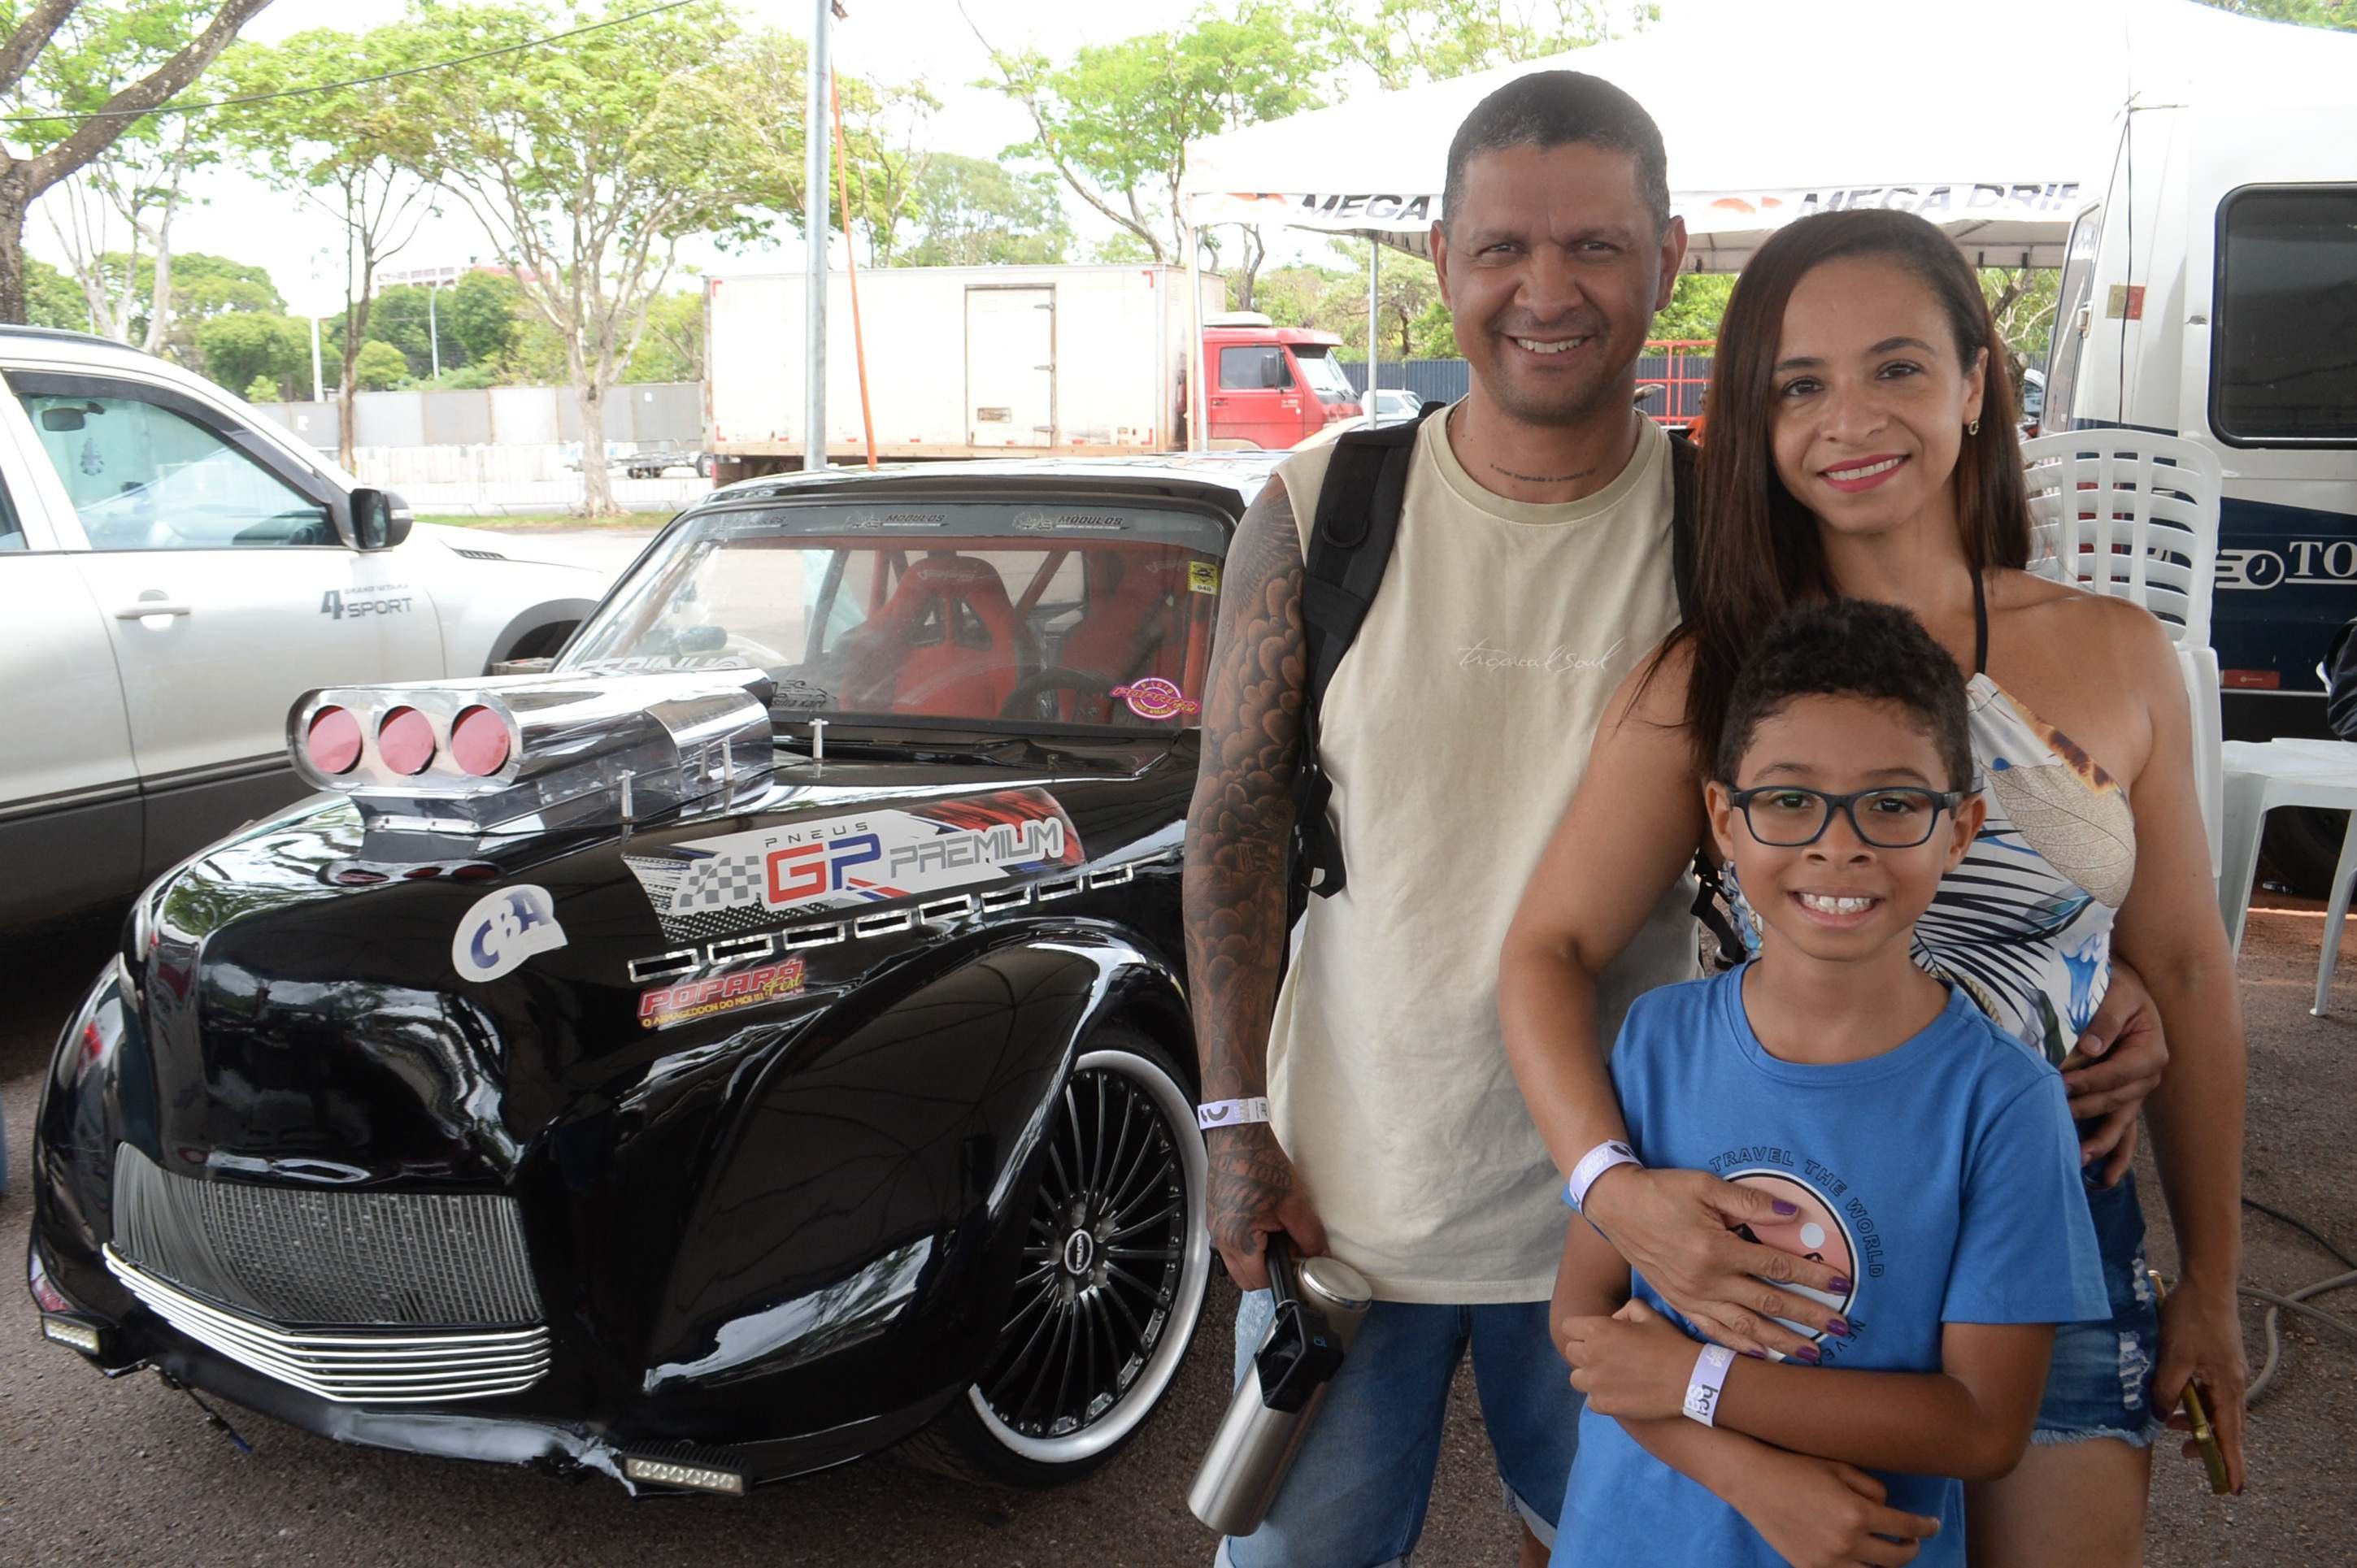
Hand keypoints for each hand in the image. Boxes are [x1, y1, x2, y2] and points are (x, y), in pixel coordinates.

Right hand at [1206, 1122, 1326, 1291]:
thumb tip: (1318, 1255)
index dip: (1283, 1275)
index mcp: (1239, 1241)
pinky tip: (1262, 1220)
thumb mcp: (1294, 1203)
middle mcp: (1221, 1239)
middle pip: (1245, 1278)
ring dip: (1256, 1257)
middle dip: (1267, 1271)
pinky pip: (1230, 1243)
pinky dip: (1246, 1241)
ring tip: (1275, 1231)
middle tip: (1287, 1249)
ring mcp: (1215, 1228)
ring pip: (1236, 1262)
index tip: (1296, 1261)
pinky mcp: (1215, 1216)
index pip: (1261, 1281)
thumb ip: (1309, 1236)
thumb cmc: (1260, 1164)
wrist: (1237, 1136)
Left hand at [1560, 1298, 1705, 1419]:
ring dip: (1589, 1376)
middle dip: (1585, 1352)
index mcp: (1598, 1330)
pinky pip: (1591, 1400)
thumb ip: (1625, 1310)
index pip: (1568, 1327)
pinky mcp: (1604, 1405)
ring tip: (1610, 1376)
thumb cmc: (1669, 1343)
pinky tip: (1618, 1393)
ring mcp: (1595, 1383)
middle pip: (1571, 1352)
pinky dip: (1601, 1398)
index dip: (1581, 1330)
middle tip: (1607, 1356)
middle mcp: (1590, 1355)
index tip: (1595, 1335)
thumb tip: (1613, 1320)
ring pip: (1577, 1378)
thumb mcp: (1648, 1314)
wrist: (1689, 1379)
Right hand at [1582, 1166, 1846, 1357]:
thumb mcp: (1705, 1185)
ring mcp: (1693, 1297)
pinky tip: (1763, 1355)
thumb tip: (1792, 1214)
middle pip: (1769, 1304)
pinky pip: (1714, 1331)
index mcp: (1716, 1249)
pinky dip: (1740, 1346)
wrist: (1616, 1207)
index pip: (1776, 1266)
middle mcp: (1707, 1280)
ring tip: (1813, 1353)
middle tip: (1844, 1329)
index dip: (1812, 1276)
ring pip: (1746, 1327)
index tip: (1841, 1283)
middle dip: (1810, 1317)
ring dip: (1782, 1341)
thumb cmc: (1663, 1191)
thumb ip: (1749, 1203)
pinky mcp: (1680, 1304)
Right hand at [1730, 1447, 1940, 1567]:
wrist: (1752, 1481)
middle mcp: (1846, 1543)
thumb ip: (1872, 1488)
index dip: (1927, 1527)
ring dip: (1886, 1563)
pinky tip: (1859, 1559)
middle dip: (1911, 1547)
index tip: (1933, 1524)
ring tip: (1886, 1550)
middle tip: (1912, 1539)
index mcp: (1857, 1513)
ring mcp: (1827, 1560)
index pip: (1907, 1527)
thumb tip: (1887, 1508)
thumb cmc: (1796, 1466)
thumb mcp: (1840, 1466)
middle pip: (1897, 1557)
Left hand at [2064, 958, 2168, 1186]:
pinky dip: (2115, 1156)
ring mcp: (2136, 1093)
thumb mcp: (2116, 992)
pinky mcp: (2124, 1100)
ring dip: (2101, 1145)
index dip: (2090, 1081)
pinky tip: (2102, 1179)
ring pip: (2120, 1124)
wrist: (2123, 988)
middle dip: (2085, 1110)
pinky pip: (2124, 1132)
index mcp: (2150, 1052)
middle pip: (2114, 1101)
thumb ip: (2105, 1018)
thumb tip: (2088, 1048)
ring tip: (2079, 1161)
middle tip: (2054, 1117)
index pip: (2117, 1074)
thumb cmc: (2117, 987)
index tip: (2061, 1084)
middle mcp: (2147, 1077)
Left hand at [2153, 1274, 2249, 1495]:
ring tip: (2172, 1426)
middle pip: (2226, 1426)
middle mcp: (2234, 1384)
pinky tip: (2177, 1398)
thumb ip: (2168, 1390)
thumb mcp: (2174, 1357)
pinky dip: (2195, 1401)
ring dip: (2197, 1420)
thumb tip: (2162, 1415)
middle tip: (2187, 1455)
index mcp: (2228, 1388)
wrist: (2206, 1284)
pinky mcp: (2219, 1361)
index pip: (2230, 1436)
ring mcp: (2228, 1372)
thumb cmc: (2191, 1318)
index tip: (2234, 1488)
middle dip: (2210, 1445)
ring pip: (2216, 1408)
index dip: (2230, 1462)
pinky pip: (2210, 1391)